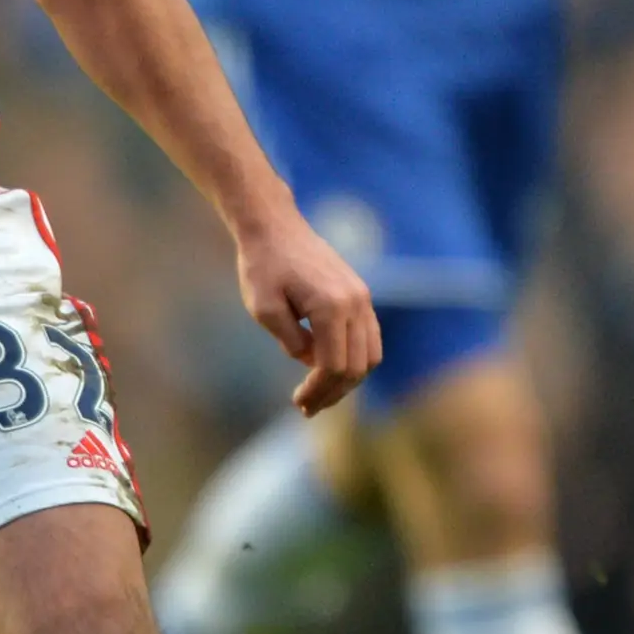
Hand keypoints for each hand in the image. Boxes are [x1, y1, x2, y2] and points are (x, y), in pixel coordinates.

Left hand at [232, 200, 381, 414]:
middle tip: (307, 407)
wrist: (274, 227)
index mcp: (330, 306)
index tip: (298, 403)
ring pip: (370, 355)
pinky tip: (331, 369)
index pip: (333, 366)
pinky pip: (370, 338)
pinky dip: (356, 359)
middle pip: (357, 366)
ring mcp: (362, 297)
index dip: (318, 391)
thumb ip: (291, 342)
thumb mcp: (263, 309)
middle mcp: (355, 303)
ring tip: (321, 393)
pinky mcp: (361, 294)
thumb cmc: (263, 266)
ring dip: (348, 380)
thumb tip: (312, 362)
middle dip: (333, 392)